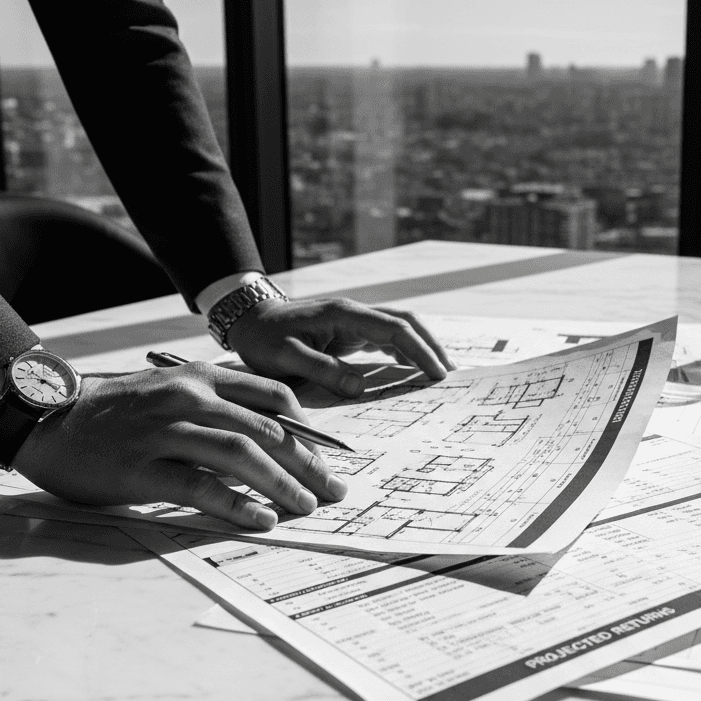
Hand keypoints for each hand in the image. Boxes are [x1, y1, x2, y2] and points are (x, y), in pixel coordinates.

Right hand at [12, 363, 347, 530]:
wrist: (47, 420)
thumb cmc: (118, 412)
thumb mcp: (172, 389)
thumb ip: (218, 403)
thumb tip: (272, 435)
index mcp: (202, 378)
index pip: (274, 396)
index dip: (309, 427)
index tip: (329, 454)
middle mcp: (189, 399)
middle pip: (266, 429)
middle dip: (308, 462)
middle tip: (334, 489)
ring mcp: (165, 432)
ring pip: (240, 454)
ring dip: (281, 483)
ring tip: (306, 506)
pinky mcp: (142, 468)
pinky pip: (200, 487)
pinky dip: (237, 504)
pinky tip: (262, 520)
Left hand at [225, 297, 455, 395]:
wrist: (249, 319)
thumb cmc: (264, 338)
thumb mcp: (285, 357)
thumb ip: (322, 370)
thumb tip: (359, 388)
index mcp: (345, 315)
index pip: (395, 330)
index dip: (419, 351)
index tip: (437, 374)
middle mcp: (356, 313)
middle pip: (406, 323)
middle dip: (431, 346)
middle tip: (450, 374)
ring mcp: (355, 320)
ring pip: (400, 328)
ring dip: (421, 347)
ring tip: (438, 373)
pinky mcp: (351, 330)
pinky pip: (386, 338)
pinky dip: (404, 351)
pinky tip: (412, 369)